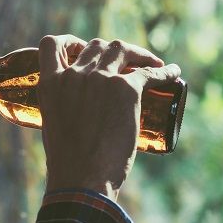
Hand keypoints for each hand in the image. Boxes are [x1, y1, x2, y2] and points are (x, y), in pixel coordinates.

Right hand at [38, 35, 181, 198]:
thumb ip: (63, 110)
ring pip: (121, 49)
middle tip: (125, 64)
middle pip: (96, 45)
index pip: (52, 45)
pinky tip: (172, 73)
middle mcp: (74, 74)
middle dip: (111, 51)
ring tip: (150, 63)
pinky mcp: (126, 89)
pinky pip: (149, 72)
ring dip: (137, 53)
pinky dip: (164, 72)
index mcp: (50, 84)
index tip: (82, 50)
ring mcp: (101, 79)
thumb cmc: (69, 165)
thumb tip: (81, 117)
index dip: (70, 43)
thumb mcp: (54, 127)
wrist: (83, 180)